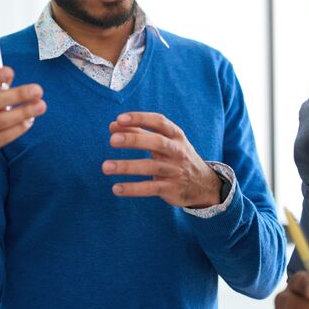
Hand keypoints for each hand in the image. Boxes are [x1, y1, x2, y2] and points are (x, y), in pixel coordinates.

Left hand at [102, 112, 222, 208]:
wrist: (203, 184)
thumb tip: (113, 125)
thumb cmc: (176, 157)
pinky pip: (150, 188)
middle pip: (156, 142)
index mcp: (175, 135)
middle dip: (134, 140)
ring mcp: (175, 170)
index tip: (120, 119)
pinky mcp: (171, 189)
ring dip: (127, 166)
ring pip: (150, 167)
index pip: (159, 122)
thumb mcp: (164, 142)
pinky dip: (133, 189)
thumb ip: (139, 133)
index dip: (140, 119)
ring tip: (105, 167)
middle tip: (112, 140)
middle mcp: (177, 151)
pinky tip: (116, 188)